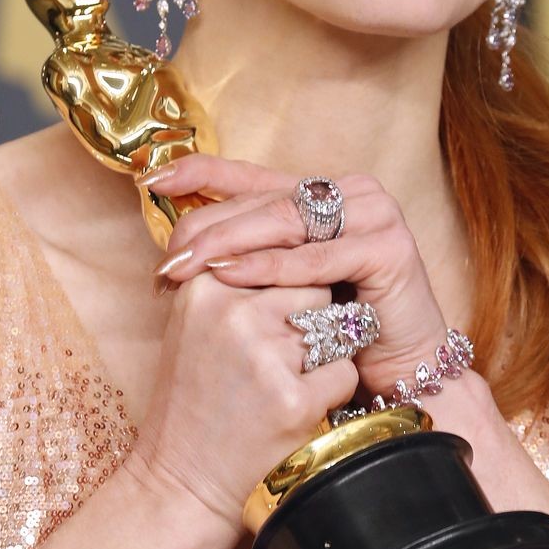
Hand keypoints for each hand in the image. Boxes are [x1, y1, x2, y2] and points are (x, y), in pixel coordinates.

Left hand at [140, 154, 453, 403]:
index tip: (150, 181)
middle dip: (208, 227)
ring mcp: (376, 215)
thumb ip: (244, 256)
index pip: (253, 176)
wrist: (399, 375)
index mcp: (324, 191)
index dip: (200, 174)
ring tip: (185, 265)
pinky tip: (230, 275)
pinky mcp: (390, 247)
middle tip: (166, 258)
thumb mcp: (281, 287)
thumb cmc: (334, 335)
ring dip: (230, 243)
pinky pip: (318, 258)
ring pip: (287, 223)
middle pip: (264, 202)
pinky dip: (271, 267)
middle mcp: (353, 192)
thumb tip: (175, 247)